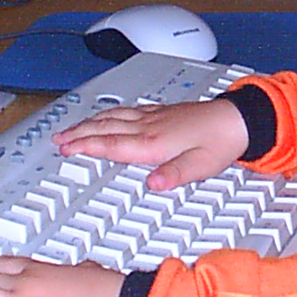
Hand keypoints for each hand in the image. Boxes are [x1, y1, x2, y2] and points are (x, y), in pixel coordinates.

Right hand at [53, 97, 249, 191]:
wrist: (238, 118)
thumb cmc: (221, 142)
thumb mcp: (201, 166)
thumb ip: (175, 175)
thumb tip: (153, 185)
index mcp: (154, 143)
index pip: (111, 145)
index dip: (85, 146)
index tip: (66, 148)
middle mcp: (149, 127)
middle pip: (105, 128)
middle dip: (78, 133)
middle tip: (58, 139)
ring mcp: (154, 117)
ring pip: (112, 117)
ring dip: (89, 122)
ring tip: (72, 127)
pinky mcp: (161, 112)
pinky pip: (125, 111)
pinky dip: (108, 114)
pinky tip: (107, 116)